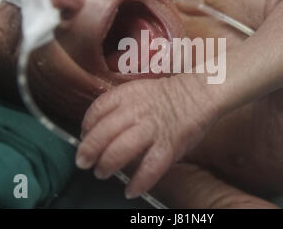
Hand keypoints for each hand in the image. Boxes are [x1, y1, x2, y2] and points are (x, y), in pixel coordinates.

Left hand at [76, 75, 219, 198]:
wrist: (198, 93)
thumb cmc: (166, 96)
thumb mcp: (138, 91)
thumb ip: (119, 107)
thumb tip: (98, 129)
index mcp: (127, 94)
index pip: (97, 109)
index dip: (86, 125)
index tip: (83, 137)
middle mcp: (136, 111)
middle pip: (104, 132)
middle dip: (89, 150)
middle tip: (83, 162)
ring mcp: (152, 128)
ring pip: (121, 149)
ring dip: (107, 164)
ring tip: (101, 173)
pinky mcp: (169, 144)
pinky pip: (150, 167)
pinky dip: (139, 181)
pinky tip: (131, 190)